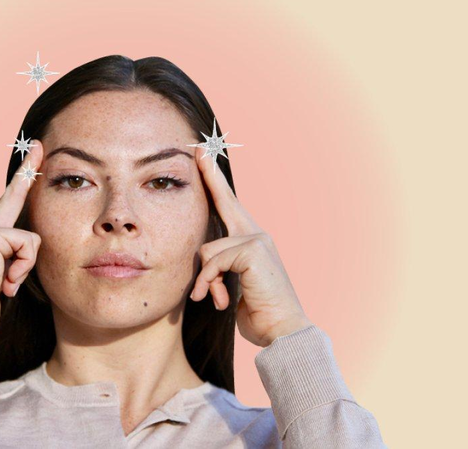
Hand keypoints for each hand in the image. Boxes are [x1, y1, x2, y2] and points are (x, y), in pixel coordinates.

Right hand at [0, 141, 43, 350]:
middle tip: (39, 144)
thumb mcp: (3, 278)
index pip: (8, 205)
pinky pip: (27, 246)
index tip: (32, 159)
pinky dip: (22, 269)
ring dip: (25, 268)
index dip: (21, 182)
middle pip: (14, 195)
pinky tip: (5, 284)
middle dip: (28, 169)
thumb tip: (28, 254)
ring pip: (31, 239)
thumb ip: (13, 261)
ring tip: (7, 284)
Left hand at [189, 146, 312, 347]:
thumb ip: (219, 267)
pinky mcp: (254, 251)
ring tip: (215, 297)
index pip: (228, 205)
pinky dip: (210, 284)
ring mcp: (257, 240)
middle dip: (210, 175)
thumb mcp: (232, 285)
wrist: (282, 331)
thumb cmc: (258, 311)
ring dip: (205, 279)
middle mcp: (256, 234)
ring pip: (208, 249)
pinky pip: (214, 262)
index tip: (204, 156)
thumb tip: (202, 265)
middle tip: (197, 148)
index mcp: (250, 240)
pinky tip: (218, 301)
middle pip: (224, 201)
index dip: (214, 180)